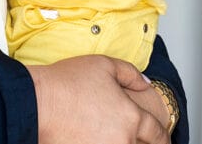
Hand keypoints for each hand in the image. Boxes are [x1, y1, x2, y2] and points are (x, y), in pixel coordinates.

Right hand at [27, 55, 169, 143]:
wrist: (37, 102)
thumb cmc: (66, 83)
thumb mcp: (104, 65)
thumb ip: (131, 74)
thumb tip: (145, 84)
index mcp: (131, 117)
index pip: (157, 135)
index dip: (163, 139)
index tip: (163, 141)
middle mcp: (122, 140)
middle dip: (137, 139)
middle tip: (126, 130)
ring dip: (118, 141)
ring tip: (104, 131)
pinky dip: (99, 143)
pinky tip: (89, 136)